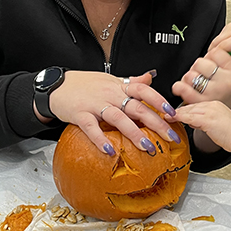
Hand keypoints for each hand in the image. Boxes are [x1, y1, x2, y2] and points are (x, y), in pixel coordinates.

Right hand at [47, 70, 180, 156]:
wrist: (56, 85)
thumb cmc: (85, 84)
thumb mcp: (110, 79)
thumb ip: (131, 81)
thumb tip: (150, 78)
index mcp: (119, 85)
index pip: (144, 90)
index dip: (160, 101)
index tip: (173, 113)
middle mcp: (109, 94)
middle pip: (137, 107)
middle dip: (156, 123)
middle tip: (170, 137)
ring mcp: (95, 104)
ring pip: (118, 118)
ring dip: (134, 133)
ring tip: (148, 147)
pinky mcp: (80, 115)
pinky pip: (92, 128)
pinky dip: (101, 140)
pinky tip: (110, 152)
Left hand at [171, 101, 230, 151]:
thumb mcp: (218, 124)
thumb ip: (205, 121)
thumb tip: (192, 121)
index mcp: (216, 104)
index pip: (196, 105)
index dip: (184, 109)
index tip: (175, 112)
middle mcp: (213, 105)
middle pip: (191, 106)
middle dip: (179, 111)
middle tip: (168, 114)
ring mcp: (211, 111)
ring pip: (189, 111)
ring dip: (177, 114)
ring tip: (168, 117)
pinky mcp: (208, 119)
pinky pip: (190, 118)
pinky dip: (180, 118)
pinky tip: (173, 119)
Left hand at [172, 47, 230, 109]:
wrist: (229, 127)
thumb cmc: (225, 100)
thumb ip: (221, 65)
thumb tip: (207, 51)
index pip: (216, 52)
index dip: (208, 57)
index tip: (207, 64)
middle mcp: (226, 82)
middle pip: (200, 62)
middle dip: (196, 68)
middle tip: (199, 77)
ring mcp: (214, 93)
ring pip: (191, 75)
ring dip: (187, 79)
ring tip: (193, 86)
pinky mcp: (201, 104)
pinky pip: (183, 89)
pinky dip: (179, 87)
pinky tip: (181, 89)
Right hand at [208, 21, 230, 62]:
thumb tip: (227, 61)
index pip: (221, 47)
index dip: (216, 56)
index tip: (216, 61)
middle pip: (215, 42)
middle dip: (213, 52)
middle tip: (217, 59)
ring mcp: (229, 26)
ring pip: (216, 39)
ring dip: (217, 47)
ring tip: (226, 52)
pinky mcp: (228, 25)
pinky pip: (219, 36)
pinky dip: (220, 42)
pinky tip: (228, 45)